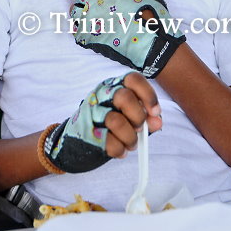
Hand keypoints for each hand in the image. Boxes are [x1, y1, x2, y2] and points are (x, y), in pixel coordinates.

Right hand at [43, 72, 161, 173]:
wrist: (72, 144)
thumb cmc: (105, 127)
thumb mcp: (127, 118)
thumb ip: (144, 118)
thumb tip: (157, 121)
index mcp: (113, 86)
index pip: (133, 79)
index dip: (148, 95)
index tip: (154, 112)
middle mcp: (100, 96)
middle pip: (124, 97)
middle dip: (137, 117)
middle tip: (139, 129)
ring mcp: (90, 113)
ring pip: (116, 121)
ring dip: (130, 138)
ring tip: (131, 144)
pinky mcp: (85, 132)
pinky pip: (109, 142)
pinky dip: (120, 150)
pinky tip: (120, 151)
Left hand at [69, 0, 185, 77]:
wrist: (152, 45)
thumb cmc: (153, 18)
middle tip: (93, 0)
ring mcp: (88, 18)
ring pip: (73, 10)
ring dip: (81, 11)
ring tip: (92, 17)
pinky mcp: (87, 36)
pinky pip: (76, 30)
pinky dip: (83, 30)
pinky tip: (93, 30)